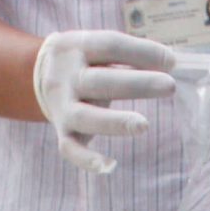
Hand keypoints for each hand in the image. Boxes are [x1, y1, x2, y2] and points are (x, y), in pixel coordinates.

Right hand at [31, 30, 176, 173]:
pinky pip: (70, 149)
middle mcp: (67, 77)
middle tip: (170, 86)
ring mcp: (62, 107)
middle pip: (101, 81)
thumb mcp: (98, 48)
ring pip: (86, 117)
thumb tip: (171, 62)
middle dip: (137, 84)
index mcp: (77, 47)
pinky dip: (87, 160)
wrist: (37, 76)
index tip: (172, 61)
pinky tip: (110, 166)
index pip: (110, 45)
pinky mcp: (62, 132)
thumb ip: (128, 54)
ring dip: (115, 122)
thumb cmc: (86, 62)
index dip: (141, 52)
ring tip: (144, 125)